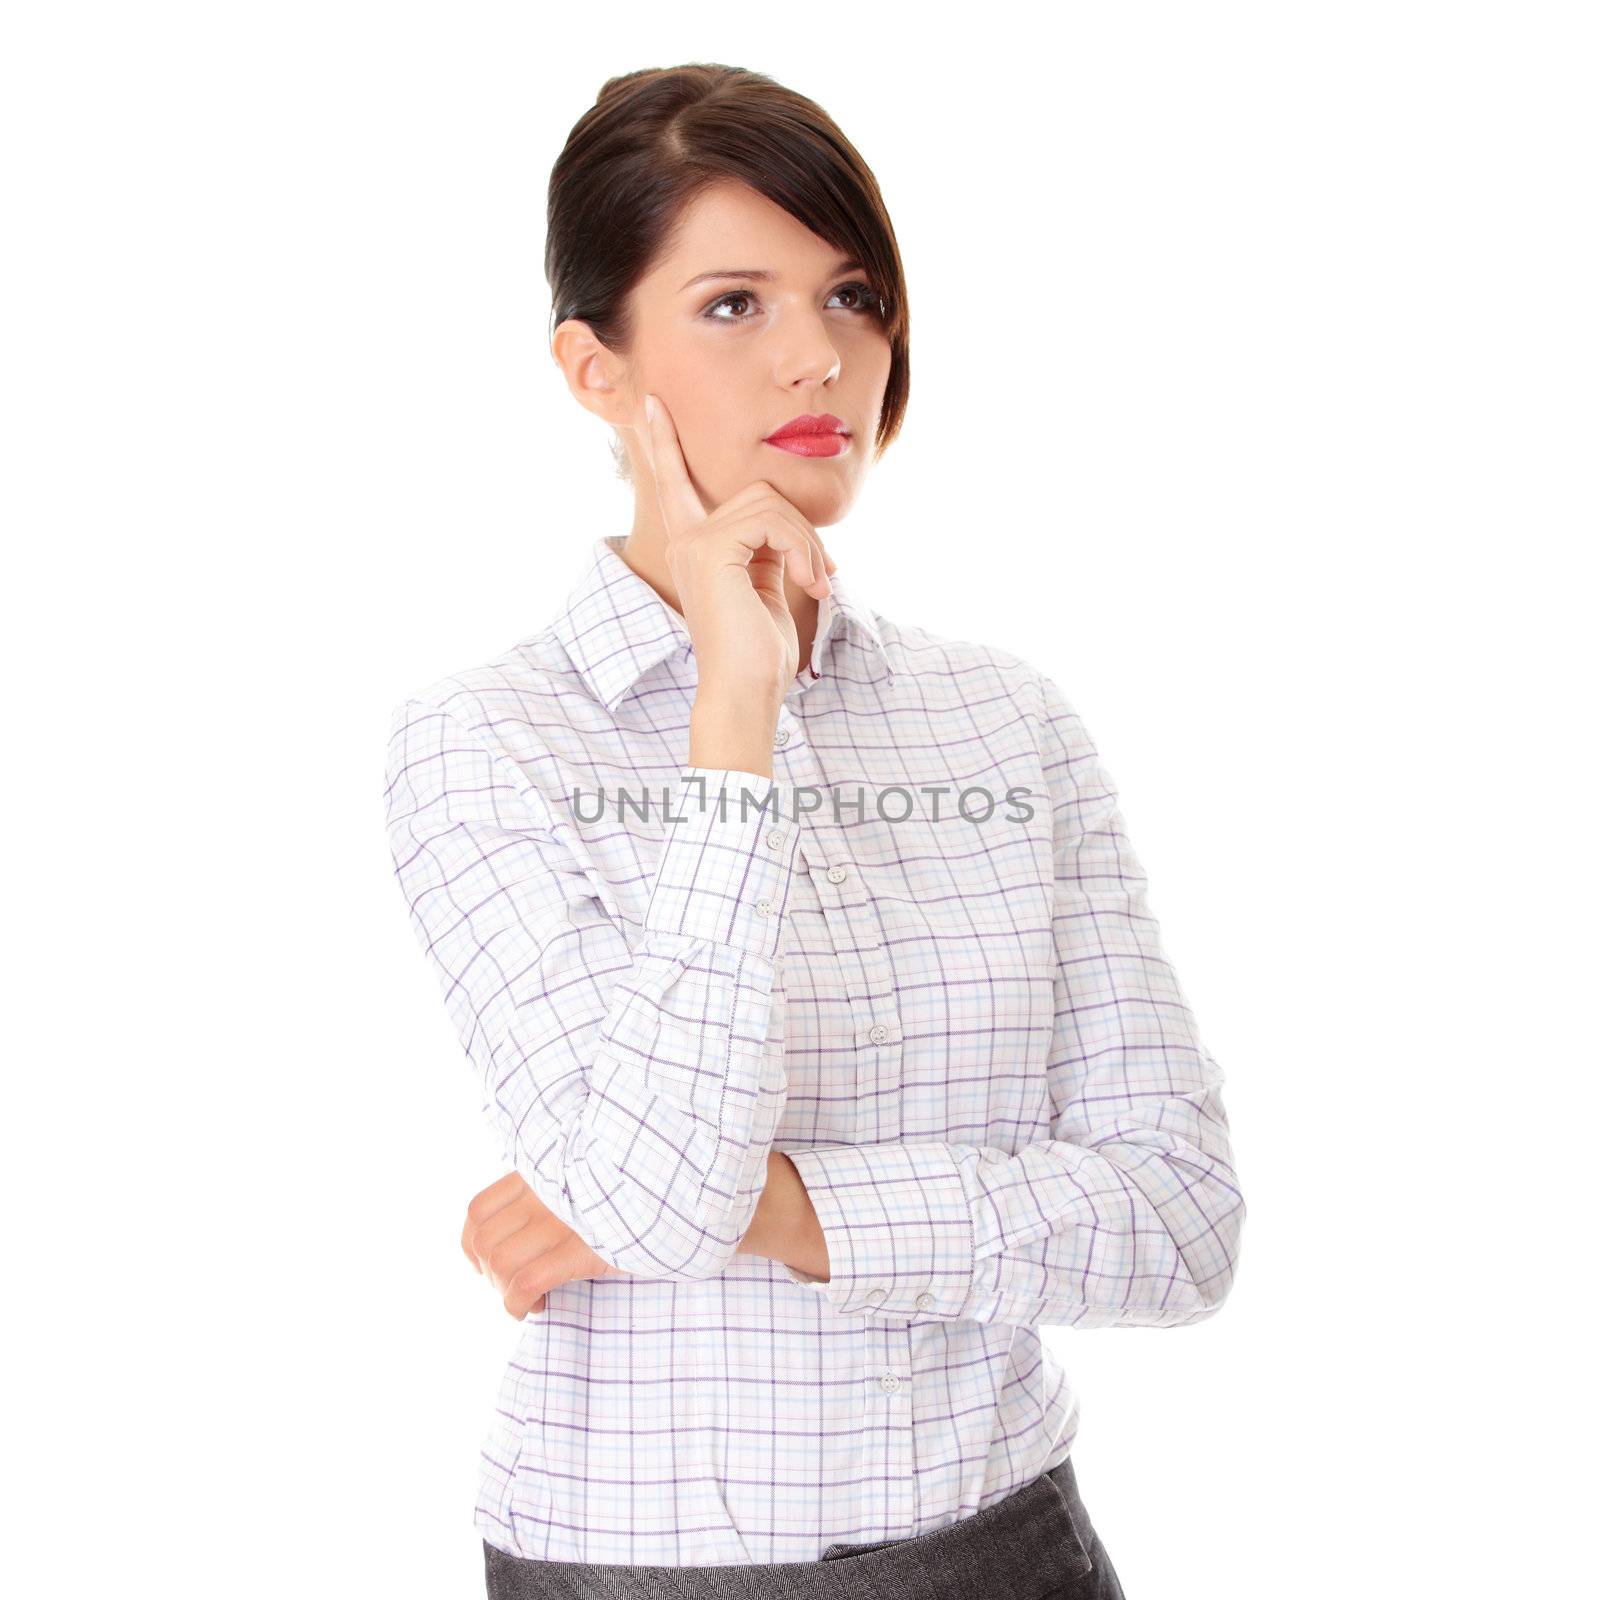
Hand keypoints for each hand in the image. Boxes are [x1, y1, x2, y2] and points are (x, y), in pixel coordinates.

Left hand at [459, 1171, 623, 1319]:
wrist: (675, 1194)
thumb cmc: (631, 1195)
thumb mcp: (584, 1179)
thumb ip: (552, 1194)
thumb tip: (520, 1237)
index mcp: (541, 1173)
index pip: (478, 1210)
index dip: (473, 1247)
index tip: (489, 1266)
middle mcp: (544, 1192)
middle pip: (486, 1241)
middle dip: (492, 1276)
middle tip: (518, 1288)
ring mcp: (559, 1219)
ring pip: (500, 1262)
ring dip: (506, 1291)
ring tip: (532, 1298)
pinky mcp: (579, 1249)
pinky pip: (525, 1283)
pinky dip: (519, 1303)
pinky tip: (540, 1307)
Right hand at [640, 391, 836, 710]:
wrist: (747, 691)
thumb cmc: (759, 651)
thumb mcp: (767, 587)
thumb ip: (766, 547)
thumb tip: (787, 523)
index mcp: (694, 547)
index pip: (676, 483)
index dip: (665, 442)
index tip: (652, 402)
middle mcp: (685, 539)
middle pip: (756, 491)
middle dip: (801, 528)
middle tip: (823, 575)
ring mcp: (693, 542)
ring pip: (768, 502)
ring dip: (807, 542)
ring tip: (818, 584)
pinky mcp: (711, 548)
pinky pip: (772, 520)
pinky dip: (803, 549)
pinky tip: (811, 586)